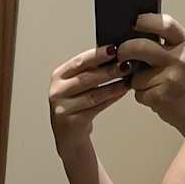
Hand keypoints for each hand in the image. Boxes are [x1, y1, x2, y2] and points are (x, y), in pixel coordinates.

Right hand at [48, 45, 130, 160]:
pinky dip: (111, 99)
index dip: (98, 55)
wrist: (69, 135)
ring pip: (93, 94)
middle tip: (126, 64)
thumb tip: (114, 52)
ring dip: (113, 86)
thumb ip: (90, 69)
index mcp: (58, 76)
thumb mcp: (78, 84)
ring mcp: (62, 108)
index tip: (115, 49)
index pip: (79, 61)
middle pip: (86, 78)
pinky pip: (95, 108)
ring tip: (128, 80)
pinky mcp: (71, 123)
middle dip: (109, 70)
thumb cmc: (76, 105)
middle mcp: (57, 91)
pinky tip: (121, 92)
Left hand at [118, 14, 184, 141]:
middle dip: (125, 49)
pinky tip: (156, 97)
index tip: (134, 22)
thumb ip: (166, 46)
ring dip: (137, 82)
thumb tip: (137, 37)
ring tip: (152, 85)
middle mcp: (178, 58)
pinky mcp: (159, 96)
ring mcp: (168, 77)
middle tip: (121, 53)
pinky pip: (138, 94)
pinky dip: (142, 96)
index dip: (146, 21)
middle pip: (141, 47)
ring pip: (136, 76)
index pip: (164, 24)